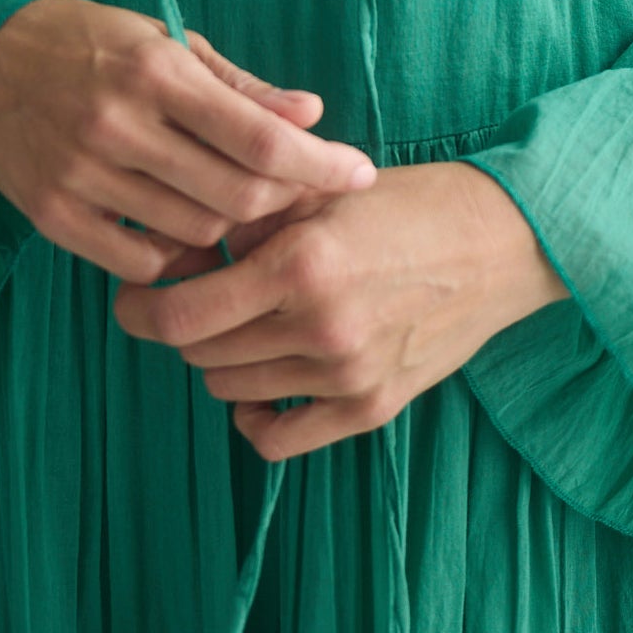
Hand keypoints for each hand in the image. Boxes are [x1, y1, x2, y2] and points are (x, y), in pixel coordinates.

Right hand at [0, 0, 376, 283]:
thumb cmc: (95, 46)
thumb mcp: (168, 42)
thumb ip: (241, 87)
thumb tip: (311, 114)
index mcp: (155, 71)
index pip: (259, 135)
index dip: (319, 163)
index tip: (360, 174)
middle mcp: (119, 124)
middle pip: (235, 196)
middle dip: (283, 202)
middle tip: (298, 195)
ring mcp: (82, 174)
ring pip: (194, 233)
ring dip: (228, 228)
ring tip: (234, 206)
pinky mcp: (53, 215)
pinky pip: (139, 262)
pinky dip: (173, 256)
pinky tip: (179, 229)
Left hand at [110, 161, 567, 457]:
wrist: (500, 242)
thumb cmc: (405, 204)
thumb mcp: (320, 192)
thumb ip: (245, 217)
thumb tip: (171, 250)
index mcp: (300, 264)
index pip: (179, 315)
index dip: (138, 310)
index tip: (132, 299)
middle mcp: (320, 328)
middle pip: (200, 354)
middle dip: (184, 325)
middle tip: (197, 297)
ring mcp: (347, 376)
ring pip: (230, 390)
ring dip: (221, 359)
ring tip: (242, 323)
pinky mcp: (370, 409)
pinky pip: (277, 439)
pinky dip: (254, 415)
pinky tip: (262, 382)